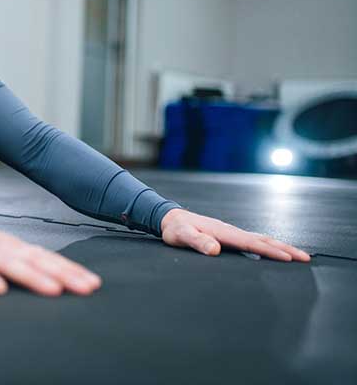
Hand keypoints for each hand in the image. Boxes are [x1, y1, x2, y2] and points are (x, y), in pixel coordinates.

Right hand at [0, 216, 101, 295]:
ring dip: (31, 275)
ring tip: (52, 290)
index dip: (68, 270)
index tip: (92, 285)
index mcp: (8, 245)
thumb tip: (52, 279)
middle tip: (85, 288)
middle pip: (33, 258)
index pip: (44, 257)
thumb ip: (17, 263)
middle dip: (61, 273)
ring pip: (7, 262)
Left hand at [160, 208, 310, 261]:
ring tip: (297, 255)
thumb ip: (197, 242)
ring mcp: (231, 232)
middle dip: (285, 249)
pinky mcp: (229, 235)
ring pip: (261, 239)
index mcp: (224, 232)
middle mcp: (231, 231)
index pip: (251, 243)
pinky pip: (253, 241)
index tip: (289, 258)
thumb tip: (215, 249)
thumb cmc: (176, 229)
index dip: (270, 251)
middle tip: (306, 258)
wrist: (170, 218)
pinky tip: (272, 252)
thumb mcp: (182, 237)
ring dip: (280, 246)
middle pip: (263, 240)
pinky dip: (268, 246)